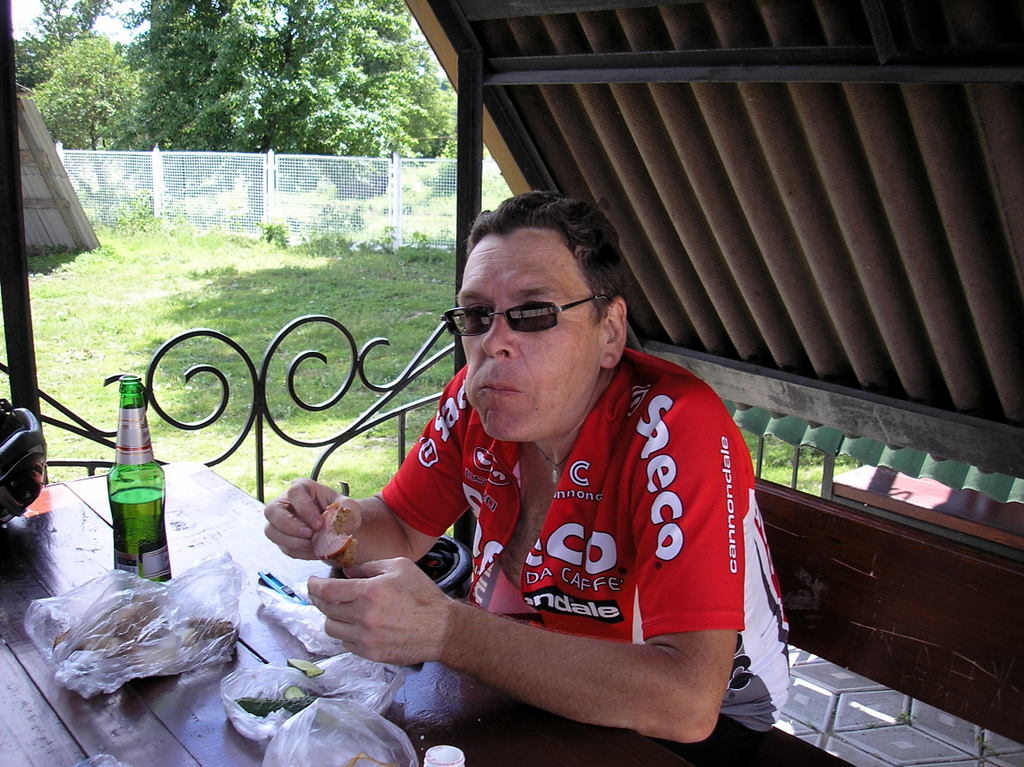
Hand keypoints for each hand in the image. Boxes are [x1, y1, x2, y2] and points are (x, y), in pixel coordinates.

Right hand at [263, 478, 351, 559]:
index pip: (295, 493)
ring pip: (272, 532)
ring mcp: (281, 521)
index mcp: (303, 488)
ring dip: (294, 542)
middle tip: (309, 535)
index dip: (305, 509)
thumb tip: (337, 521)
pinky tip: (314, 551)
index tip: (319, 524)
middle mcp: (286, 502)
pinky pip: (283, 547)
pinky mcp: (282, 538)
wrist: (341, 528)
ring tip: (314, 546)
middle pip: (272, 511)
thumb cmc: (341, 512)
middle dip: (290, 527)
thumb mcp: (349, 507)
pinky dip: (299, 552)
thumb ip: (347, 510)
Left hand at [307, 558, 451, 665]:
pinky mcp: (370, 653)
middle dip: (319, 599)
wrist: (441, 629)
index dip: (314, 586)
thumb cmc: (423, 594)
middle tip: (321, 594)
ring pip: (331, 628)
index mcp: (369, 592)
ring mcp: (365, 638)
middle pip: (325, 609)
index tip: (311, 582)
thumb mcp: (399, 567)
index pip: (327, 590)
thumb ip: (369, 567)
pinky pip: (345, 643)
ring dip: (331, 617)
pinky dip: (345, 632)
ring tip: (340, 610)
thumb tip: (346, 573)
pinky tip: (355, 624)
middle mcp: (363, 617)